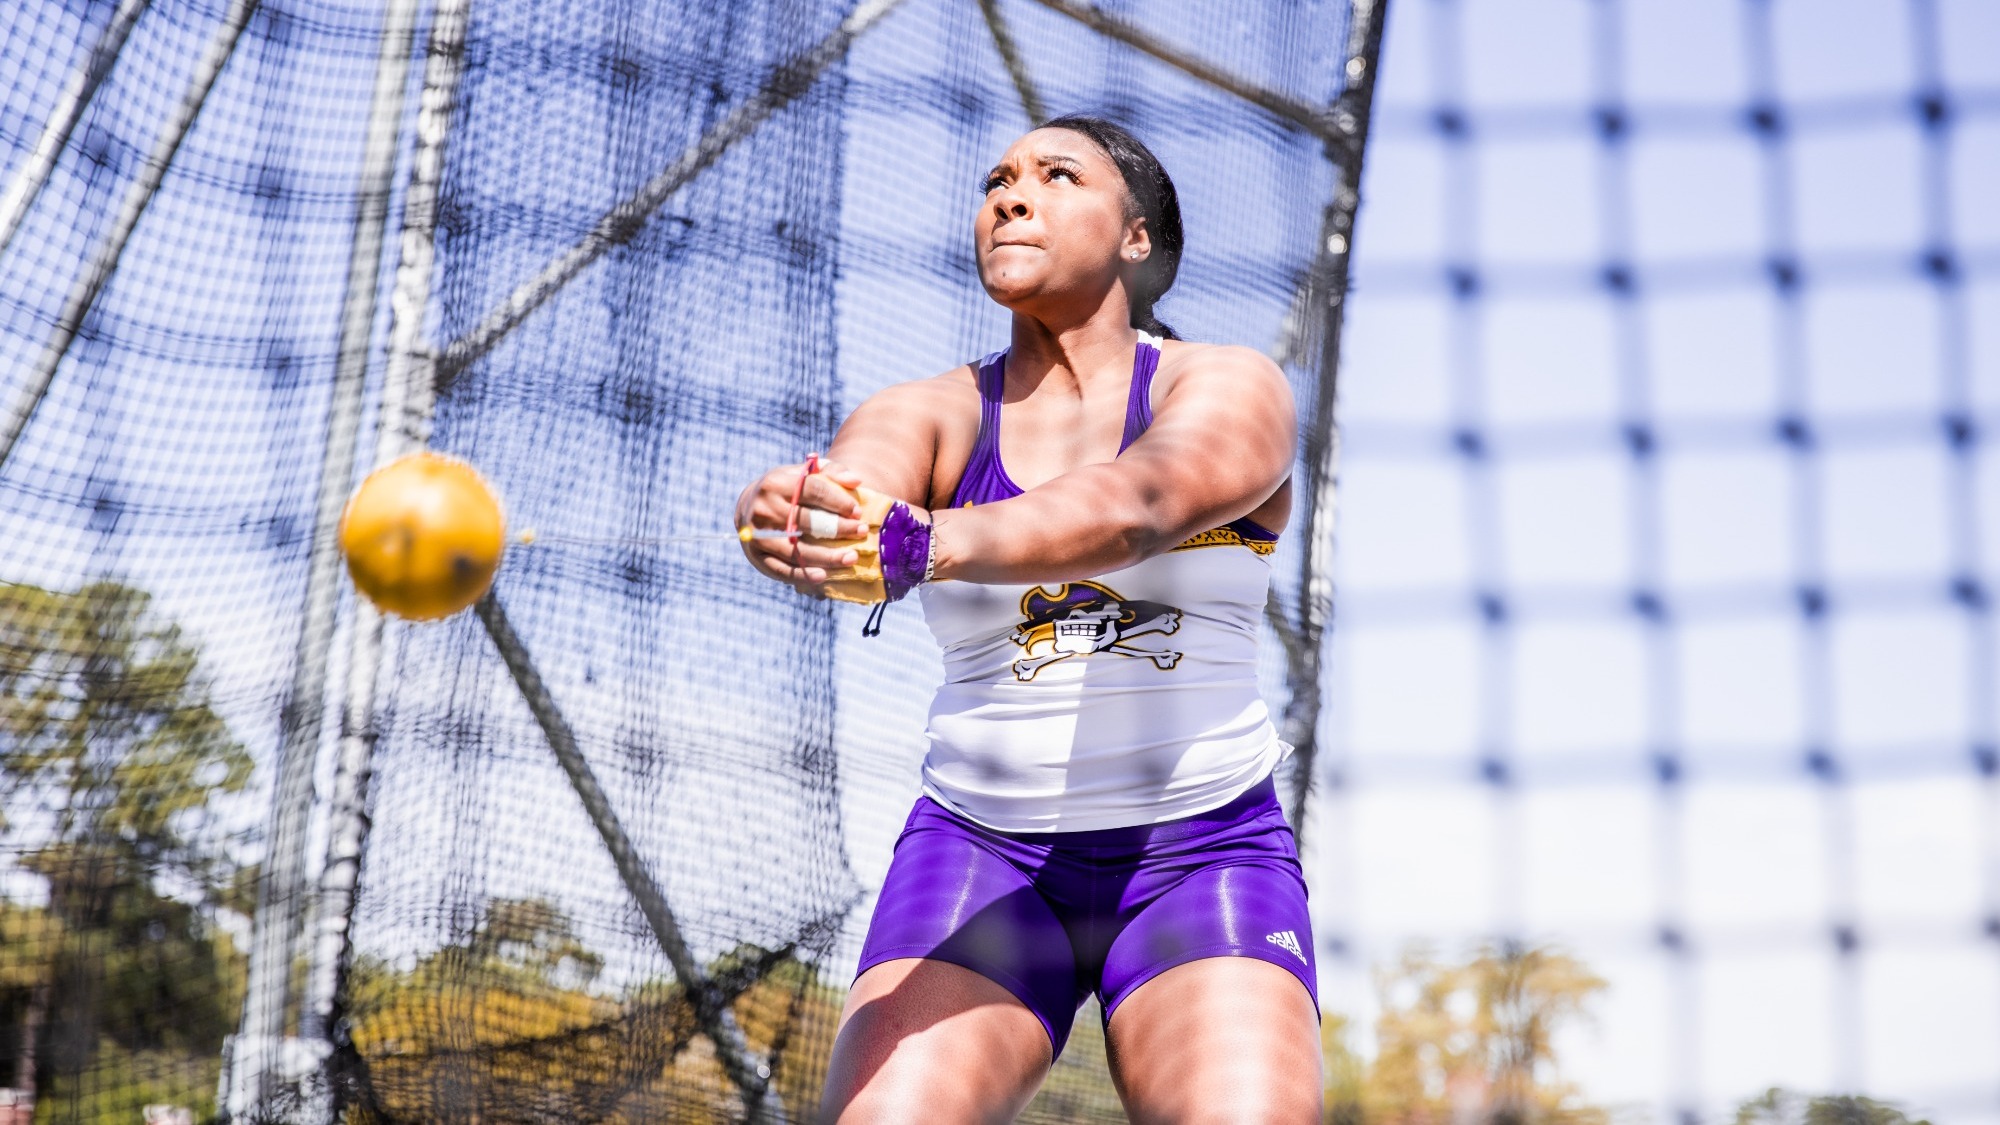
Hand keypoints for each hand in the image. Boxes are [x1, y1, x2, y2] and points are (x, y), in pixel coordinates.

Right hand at [735, 457, 871, 595]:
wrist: (748, 507)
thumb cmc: (786, 490)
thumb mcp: (803, 473)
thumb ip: (831, 470)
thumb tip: (856, 480)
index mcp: (775, 483)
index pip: (812, 490)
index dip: (838, 502)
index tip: (858, 512)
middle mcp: (763, 508)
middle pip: (806, 521)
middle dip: (838, 528)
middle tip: (862, 532)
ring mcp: (757, 535)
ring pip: (796, 550)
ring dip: (827, 557)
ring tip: (851, 558)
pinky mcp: (757, 556)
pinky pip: (782, 569)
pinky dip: (803, 574)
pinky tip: (824, 576)